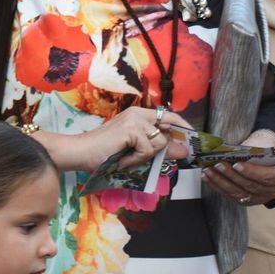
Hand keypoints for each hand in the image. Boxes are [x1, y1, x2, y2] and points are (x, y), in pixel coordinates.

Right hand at [43, 104, 191, 172]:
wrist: (81, 152)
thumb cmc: (105, 152)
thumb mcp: (137, 152)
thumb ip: (159, 150)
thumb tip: (184, 151)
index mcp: (138, 115)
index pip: (168, 115)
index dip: (183, 126)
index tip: (193, 138)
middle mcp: (137, 113)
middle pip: (168, 125)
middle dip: (172, 143)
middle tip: (163, 155)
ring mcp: (134, 120)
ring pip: (159, 142)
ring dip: (147, 156)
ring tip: (129, 159)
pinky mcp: (131, 130)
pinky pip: (148, 150)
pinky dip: (137, 159)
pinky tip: (124, 159)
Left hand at [203, 129, 274, 207]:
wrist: (262, 158)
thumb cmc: (260, 150)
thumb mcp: (261, 146)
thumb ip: (251, 149)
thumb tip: (230, 150)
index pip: (266, 176)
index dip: (250, 171)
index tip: (236, 164)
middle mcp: (270, 190)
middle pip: (249, 185)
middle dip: (231, 175)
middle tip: (218, 165)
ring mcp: (258, 198)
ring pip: (238, 192)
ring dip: (220, 181)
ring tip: (208, 170)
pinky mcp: (244, 201)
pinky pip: (230, 195)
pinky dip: (216, 186)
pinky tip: (207, 177)